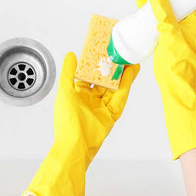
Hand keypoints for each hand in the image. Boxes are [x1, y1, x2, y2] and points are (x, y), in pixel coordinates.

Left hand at [21, 52, 138, 195]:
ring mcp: (101, 107)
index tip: (100, 50)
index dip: (93, 64)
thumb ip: (68, 73)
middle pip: (102, 80)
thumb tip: (71, 55)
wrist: (75, 145)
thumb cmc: (67, 121)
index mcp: (76, 95)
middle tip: (119, 53)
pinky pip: (120, 97)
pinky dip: (126, 85)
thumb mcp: (64, 91)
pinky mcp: (112, 114)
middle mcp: (89, 100)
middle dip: (110, 68)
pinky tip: (131, 73)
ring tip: (129, 59)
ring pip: (113, 87)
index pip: (86, 75)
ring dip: (121, 74)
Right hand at [137, 0, 195, 159]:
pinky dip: (150, 15)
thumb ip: (162, 9)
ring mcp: (178, 33)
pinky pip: (159, 23)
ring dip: (153, 3)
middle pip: (175, 2)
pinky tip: (141, 11)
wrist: (175, 87)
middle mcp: (189, 25)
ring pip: (165, 12)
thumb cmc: (178, 63)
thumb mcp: (169, 30)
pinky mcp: (168, 41)